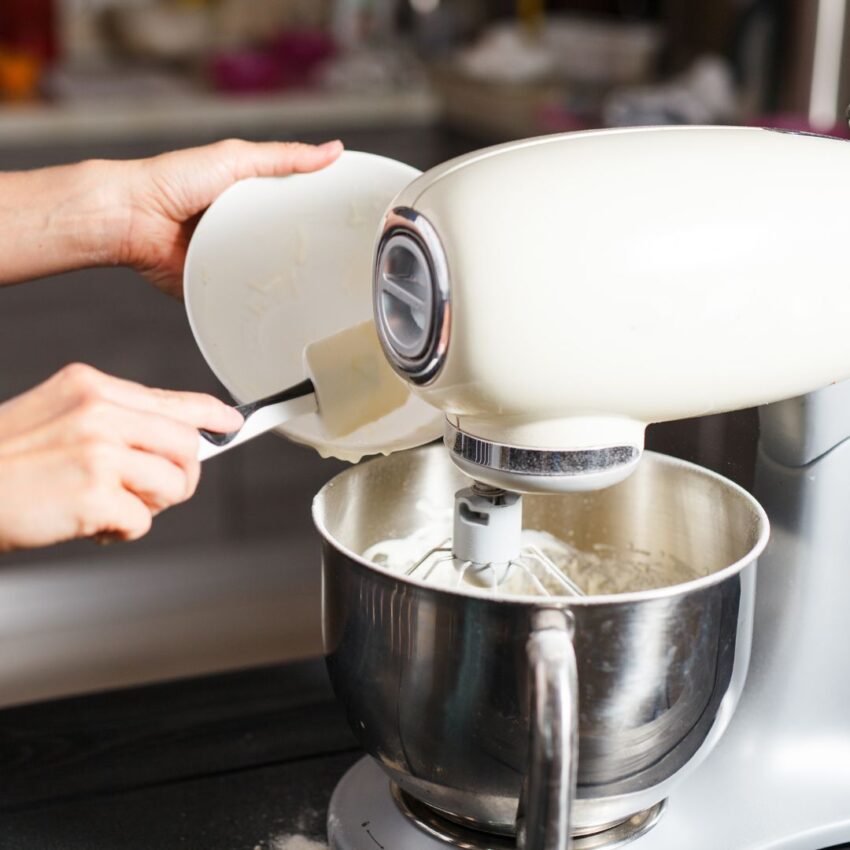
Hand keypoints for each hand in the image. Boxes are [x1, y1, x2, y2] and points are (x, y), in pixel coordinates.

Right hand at [0, 363, 241, 550]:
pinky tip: (89, 524)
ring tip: (109, 506)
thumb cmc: (5, 461)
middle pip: (187, 447)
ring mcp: (98, 449)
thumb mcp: (59, 418)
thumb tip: (178, 439)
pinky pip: (142, 520)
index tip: (232, 423)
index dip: (211, 414)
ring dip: (150, 506)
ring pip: (174, 484)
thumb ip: (116, 421)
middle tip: (147, 492)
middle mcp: (99, 411)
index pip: (172, 399)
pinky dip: (121, 531)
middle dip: (179, 477)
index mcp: (93, 387)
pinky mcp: (93, 492)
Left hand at [114, 139, 343, 296]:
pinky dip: (260, 299)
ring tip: (316, 281)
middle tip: (339, 257)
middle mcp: (242, 228)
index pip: (295, 204)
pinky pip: (246, 294)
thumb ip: (284, 158)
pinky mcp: (218, 285)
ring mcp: (231, 258)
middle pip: (286, 240)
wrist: (133, 220)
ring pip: (271, 271)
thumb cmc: (172, 180)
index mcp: (249, 197)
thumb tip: (333, 151)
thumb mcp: (236, 159)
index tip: (350, 220)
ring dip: (287, 277)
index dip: (321, 210)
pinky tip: (282, 300)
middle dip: (308, 249)